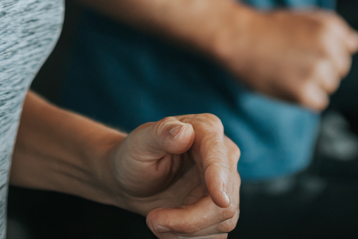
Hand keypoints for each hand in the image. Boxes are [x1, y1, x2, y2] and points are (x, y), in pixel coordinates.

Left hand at [106, 114, 240, 236]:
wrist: (132, 181)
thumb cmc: (134, 155)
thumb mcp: (140, 142)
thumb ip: (161, 133)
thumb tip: (184, 132)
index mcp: (207, 130)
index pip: (219, 157)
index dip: (220, 178)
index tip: (219, 199)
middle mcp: (223, 156)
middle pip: (225, 200)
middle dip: (189, 220)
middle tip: (153, 220)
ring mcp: (225, 184)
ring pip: (223, 222)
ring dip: (185, 232)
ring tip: (156, 221)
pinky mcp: (220, 209)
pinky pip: (216, 235)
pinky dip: (189, 238)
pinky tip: (168, 227)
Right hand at [217, 6, 357, 110]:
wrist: (238, 37)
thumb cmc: (269, 27)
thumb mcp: (304, 17)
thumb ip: (335, 28)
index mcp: (329, 29)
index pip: (346, 50)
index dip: (326, 51)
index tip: (305, 48)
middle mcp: (327, 50)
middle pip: (339, 70)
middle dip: (322, 67)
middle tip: (294, 59)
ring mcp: (316, 72)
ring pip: (329, 86)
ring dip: (313, 82)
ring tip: (289, 69)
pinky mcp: (304, 92)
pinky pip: (318, 101)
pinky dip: (305, 97)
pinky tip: (287, 82)